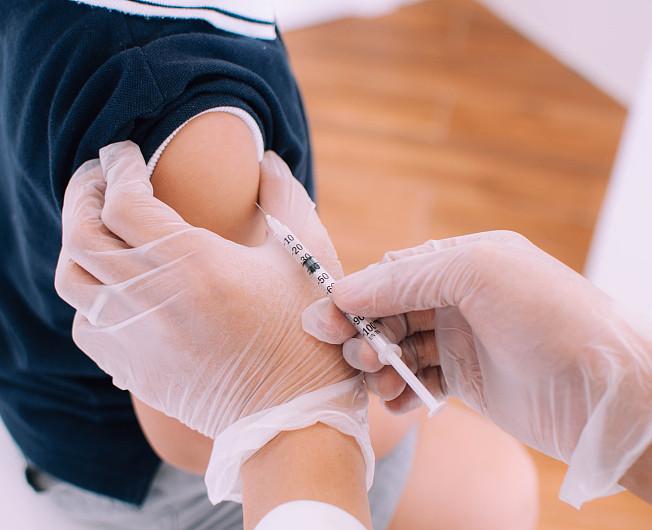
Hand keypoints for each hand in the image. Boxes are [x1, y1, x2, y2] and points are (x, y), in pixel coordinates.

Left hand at [54, 141, 372, 501]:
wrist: (292, 417)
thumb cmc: (305, 333)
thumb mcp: (305, 256)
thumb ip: (283, 197)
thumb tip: (265, 161)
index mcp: (192, 264)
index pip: (122, 200)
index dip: (117, 166)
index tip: (127, 152)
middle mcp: (150, 298)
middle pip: (79, 231)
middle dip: (83, 192)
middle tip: (98, 176)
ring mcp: (133, 337)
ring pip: (70, 277)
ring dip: (76, 240)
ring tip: (98, 224)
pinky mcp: (131, 368)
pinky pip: (84, 322)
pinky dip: (88, 294)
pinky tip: (112, 284)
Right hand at [302, 230, 651, 506]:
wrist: (602, 391)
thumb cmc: (549, 316)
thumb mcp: (476, 273)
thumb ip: (405, 279)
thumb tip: (343, 291)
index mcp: (463, 260)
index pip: (392, 273)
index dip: (357, 295)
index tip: (326, 319)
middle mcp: (460, 297)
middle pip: (389, 311)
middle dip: (363, 332)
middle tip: (350, 355)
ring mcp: (463, 339)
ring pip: (399, 347)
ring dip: (378, 364)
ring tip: (376, 381)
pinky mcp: (469, 380)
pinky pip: (418, 381)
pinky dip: (400, 392)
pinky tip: (395, 403)